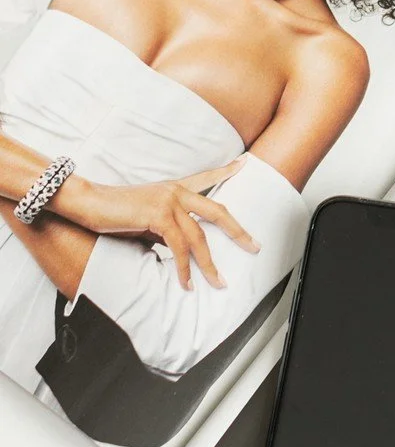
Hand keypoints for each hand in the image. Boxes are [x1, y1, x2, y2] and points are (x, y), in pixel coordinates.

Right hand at [57, 161, 258, 289]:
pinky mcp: (158, 214)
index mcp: (175, 188)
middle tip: (255, 246)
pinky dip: (183, 267)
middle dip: (238, 231)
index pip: (207, 177)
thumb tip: (179, 248)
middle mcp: (177, 190)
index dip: (227, 170)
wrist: (88, 202)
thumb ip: (166, 228)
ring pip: (199, 236)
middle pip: (217, 211)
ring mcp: (169, 201)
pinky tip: (186, 282)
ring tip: (218, 283)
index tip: (245, 163)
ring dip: (209, 264)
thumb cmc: (114, 213)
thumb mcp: (146, 219)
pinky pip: (178, 246)